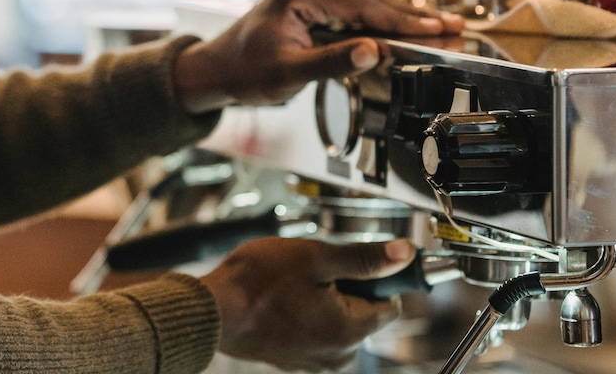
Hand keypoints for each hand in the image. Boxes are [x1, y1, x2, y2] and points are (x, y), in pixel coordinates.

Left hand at [173, 0, 462, 111]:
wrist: (214, 71)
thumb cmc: (243, 72)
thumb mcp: (288, 72)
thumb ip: (331, 62)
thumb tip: (374, 51)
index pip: (364, 7)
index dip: (405, 21)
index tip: (440, 30)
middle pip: (371, 1)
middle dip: (414, 17)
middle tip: (456, 30)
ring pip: (366, 5)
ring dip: (402, 20)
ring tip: (442, 30)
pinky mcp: (312, 6)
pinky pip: (354, 13)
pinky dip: (381, 23)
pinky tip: (406, 31)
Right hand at [200, 237, 416, 371]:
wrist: (211, 311)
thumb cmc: (256, 283)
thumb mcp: (314, 257)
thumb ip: (363, 257)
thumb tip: (404, 254)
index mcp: (349, 331)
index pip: (390, 303)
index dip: (374, 276)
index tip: (352, 260)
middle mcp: (337, 354)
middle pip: (362, 313)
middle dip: (344, 288)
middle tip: (311, 270)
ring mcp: (313, 361)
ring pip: (336, 321)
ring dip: (322, 300)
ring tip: (290, 284)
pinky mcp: (293, 360)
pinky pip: (313, 332)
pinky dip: (304, 314)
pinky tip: (280, 299)